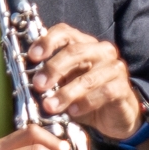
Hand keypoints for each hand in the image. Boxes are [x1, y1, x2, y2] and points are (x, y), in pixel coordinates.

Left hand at [25, 21, 143, 140]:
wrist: (114, 117)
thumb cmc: (86, 97)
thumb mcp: (64, 85)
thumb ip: (50, 80)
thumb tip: (25, 80)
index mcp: (83, 44)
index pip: (65, 32)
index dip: (47, 41)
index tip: (32, 56)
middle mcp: (100, 51)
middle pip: (75, 51)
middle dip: (53, 68)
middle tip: (38, 85)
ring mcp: (114, 68)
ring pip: (88, 76)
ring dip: (66, 92)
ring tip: (50, 106)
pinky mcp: (123, 87)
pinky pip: (104, 92)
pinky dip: (86, 102)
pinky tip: (74, 111)